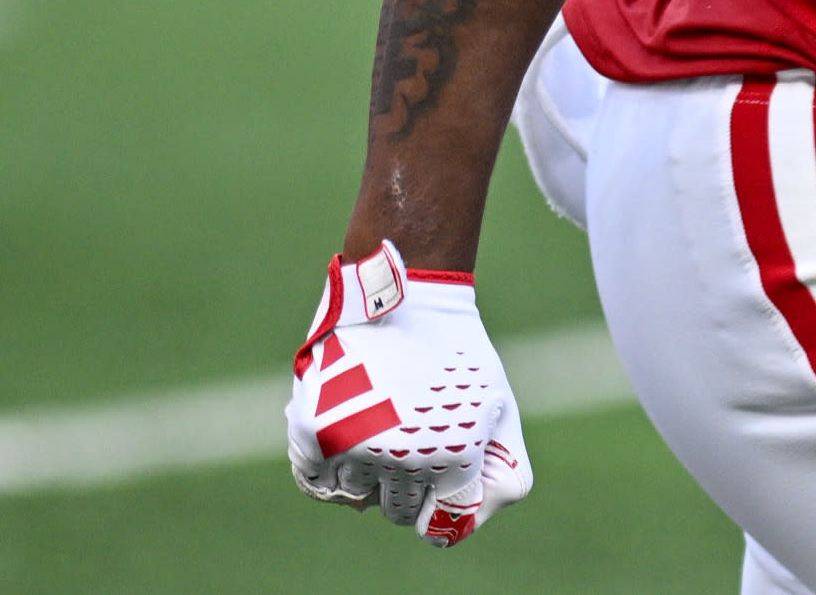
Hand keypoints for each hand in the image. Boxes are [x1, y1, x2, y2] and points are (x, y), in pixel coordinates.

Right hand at [285, 242, 530, 546]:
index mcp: (456, 453)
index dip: (441, 501)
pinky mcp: (315, 430)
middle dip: (408, 485)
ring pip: (356, 498)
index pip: (440, 523)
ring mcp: (356, 444)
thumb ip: (499, 471)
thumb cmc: (458, 352)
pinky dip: (328, 473)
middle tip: (411, 439)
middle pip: (398, 511)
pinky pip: (315, 484)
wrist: (407, 293)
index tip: (439, 473)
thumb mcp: (499, 407)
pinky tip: (346, 440)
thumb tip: (464, 521)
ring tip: (381, 424)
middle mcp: (405, 456)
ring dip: (368, 473)